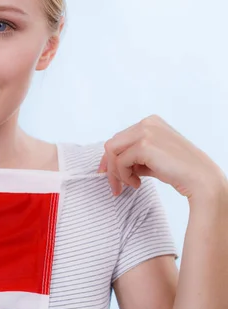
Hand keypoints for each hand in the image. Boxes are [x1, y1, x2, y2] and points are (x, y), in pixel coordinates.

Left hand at [97, 114, 225, 199]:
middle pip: (113, 143)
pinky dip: (124, 176)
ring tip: (128, 185)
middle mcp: (147, 123)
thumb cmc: (179, 171)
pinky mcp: (144, 145)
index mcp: (150, 122)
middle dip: (110, 166)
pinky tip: (137, 184)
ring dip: (116, 172)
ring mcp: (145, 131)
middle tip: (115, 186)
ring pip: (112, 151)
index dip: (111, 158)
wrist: (201, 180)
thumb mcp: (153, 158)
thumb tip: (113, 164)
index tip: (108, 174)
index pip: (120, 138)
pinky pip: (120, 161)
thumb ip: (135, 156)